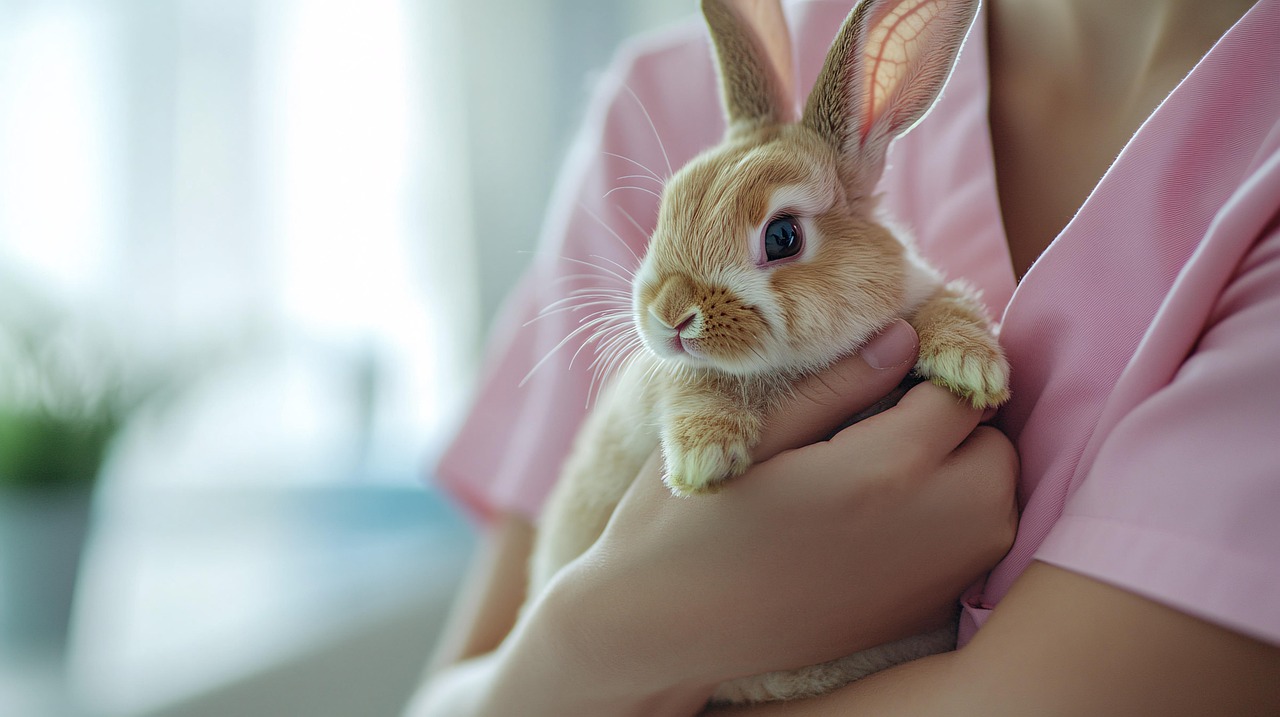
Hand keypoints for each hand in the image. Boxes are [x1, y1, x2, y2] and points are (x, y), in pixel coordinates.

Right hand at [555, 320, 1018, 696]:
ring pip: (996, 505)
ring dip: (963, 472)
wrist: (661, 631)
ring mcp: (926, 583)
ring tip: (889, 460)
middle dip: (957, 422)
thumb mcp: (753, 434)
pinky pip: (972, 552)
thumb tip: (903, 336)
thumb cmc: (687, 523)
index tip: (891, 366)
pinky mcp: (915, 616)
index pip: (961, 392)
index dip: (931, 368)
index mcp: (881, 471)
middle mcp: (926, 531)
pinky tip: (885, 513)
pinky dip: (954, 522)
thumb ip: (837, 385)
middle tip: (889, 413)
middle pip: (997, 450)